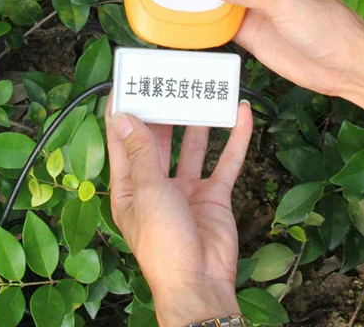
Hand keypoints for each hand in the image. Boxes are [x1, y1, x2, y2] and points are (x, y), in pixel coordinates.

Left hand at [105, 99, 252, 326]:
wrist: (200, 285)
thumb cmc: (164, 246)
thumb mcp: (148, 192)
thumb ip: (142, 153)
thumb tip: (125, 117)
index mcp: (130, 186)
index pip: (122, 140)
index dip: (123, 110)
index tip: (126, 80)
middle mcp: (155, 184)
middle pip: (158, 139)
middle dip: (163, 110)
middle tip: (169, 79)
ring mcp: (185, 189)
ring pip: (191, 145)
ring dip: (197, 120)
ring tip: (201, 90)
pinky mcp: (213, 196)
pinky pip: (225, 161)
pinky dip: (234, 138)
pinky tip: (240, 115)